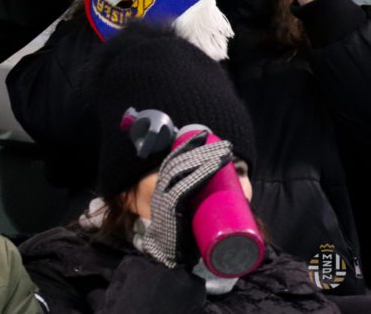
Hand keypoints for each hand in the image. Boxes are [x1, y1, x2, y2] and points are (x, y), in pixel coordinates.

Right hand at [141, 130, 232, 267]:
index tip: (206, 135)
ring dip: (203, 158)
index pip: (172, 159)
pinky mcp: (170, 211)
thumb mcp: (194, 209)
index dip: (187, 145)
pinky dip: (197, 175)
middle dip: (202, 150)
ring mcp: (161, 199)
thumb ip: (211, 195)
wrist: (173, 260)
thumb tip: (241, 178)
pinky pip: (183, 188)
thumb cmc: (185, 233)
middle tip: (224, 145)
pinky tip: (210, 167)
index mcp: (159, 186)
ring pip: (181, 170)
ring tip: (222, 153)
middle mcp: (155, 189)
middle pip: (179, 161)